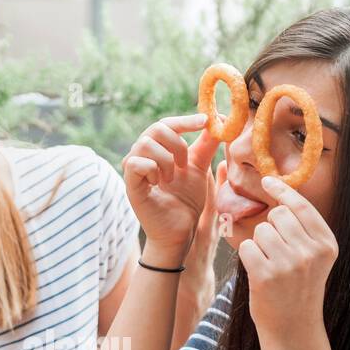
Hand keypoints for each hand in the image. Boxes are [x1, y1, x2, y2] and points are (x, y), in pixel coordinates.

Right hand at [122, 114, 218, 265]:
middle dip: (177, 143)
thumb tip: (218, 119)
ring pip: (145, 143)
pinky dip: (152, 169)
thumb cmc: (186, 200)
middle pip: (155, 128)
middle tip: (185, 163)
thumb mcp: (200, 167)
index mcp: (158, 149)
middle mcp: (142, 155)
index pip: (167, 124)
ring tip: (172, 178)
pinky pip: (136, 163)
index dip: (185, 120)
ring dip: (166, 160)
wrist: (181, 230)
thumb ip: (206, 144)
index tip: (205, 121)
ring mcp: (134, 170)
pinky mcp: (130, 185)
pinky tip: (159, 183)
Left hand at [238, 176, 338, 338]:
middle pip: (278, 216)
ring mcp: (289, 264)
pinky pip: (247, 247)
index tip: (267, 181)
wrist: (293, 327)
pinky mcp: (266, 276)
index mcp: (327, 244)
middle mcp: (311, 252)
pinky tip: (259, 273)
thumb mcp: (313, 257)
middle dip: (271, 228)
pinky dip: (248, 257)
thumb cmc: (298, 288)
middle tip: (276, 252)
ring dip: (259, 244)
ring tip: (270, 265)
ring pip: (261, 231)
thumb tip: (277, 191)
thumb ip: (302, 228)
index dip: (282, 191)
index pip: (302, 206)